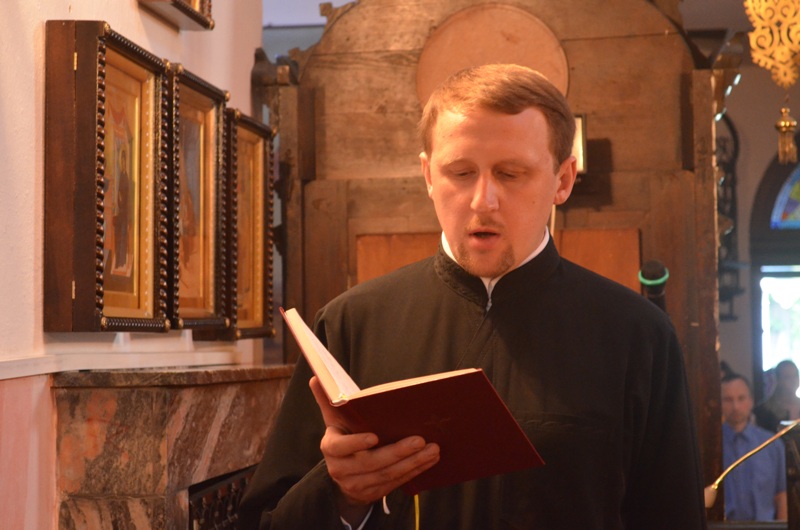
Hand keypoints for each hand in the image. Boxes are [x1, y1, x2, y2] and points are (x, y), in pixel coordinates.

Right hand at [309, 377, 439, 521]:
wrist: (343, 473)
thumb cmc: (343, 436)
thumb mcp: (334, 419)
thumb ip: (328, 399)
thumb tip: (316, 378)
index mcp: (331, 448)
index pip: (340, 447)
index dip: (355, 443)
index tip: (374, 436)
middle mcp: (341, 469)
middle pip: (371, 463)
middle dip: (397, 452)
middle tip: (420, 440)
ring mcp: (357, 485)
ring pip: (387, 475)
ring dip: (413, 463)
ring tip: (432, 449)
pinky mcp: (373, 493)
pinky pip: (396, 483)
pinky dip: (415, 471)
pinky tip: (429, 460)